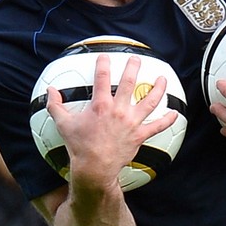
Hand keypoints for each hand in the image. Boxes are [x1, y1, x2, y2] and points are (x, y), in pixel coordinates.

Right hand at [46, 54, 177, 190]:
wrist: (95, 168)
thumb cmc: (79, 146)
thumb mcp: (63, 124)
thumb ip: (55, 105)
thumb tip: (50, 90)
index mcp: (100, 105)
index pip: (102, 77)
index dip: (103, 64)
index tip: (105, 57)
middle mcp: (118, 110)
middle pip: (130, 82)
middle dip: (134, 67)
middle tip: (137, 59)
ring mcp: (131, 122)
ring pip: (149, 101)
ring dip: (158, 89)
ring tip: (163, 79)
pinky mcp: (139, 136)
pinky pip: (157, 126)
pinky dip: (167, 120)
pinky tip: (175, 113)